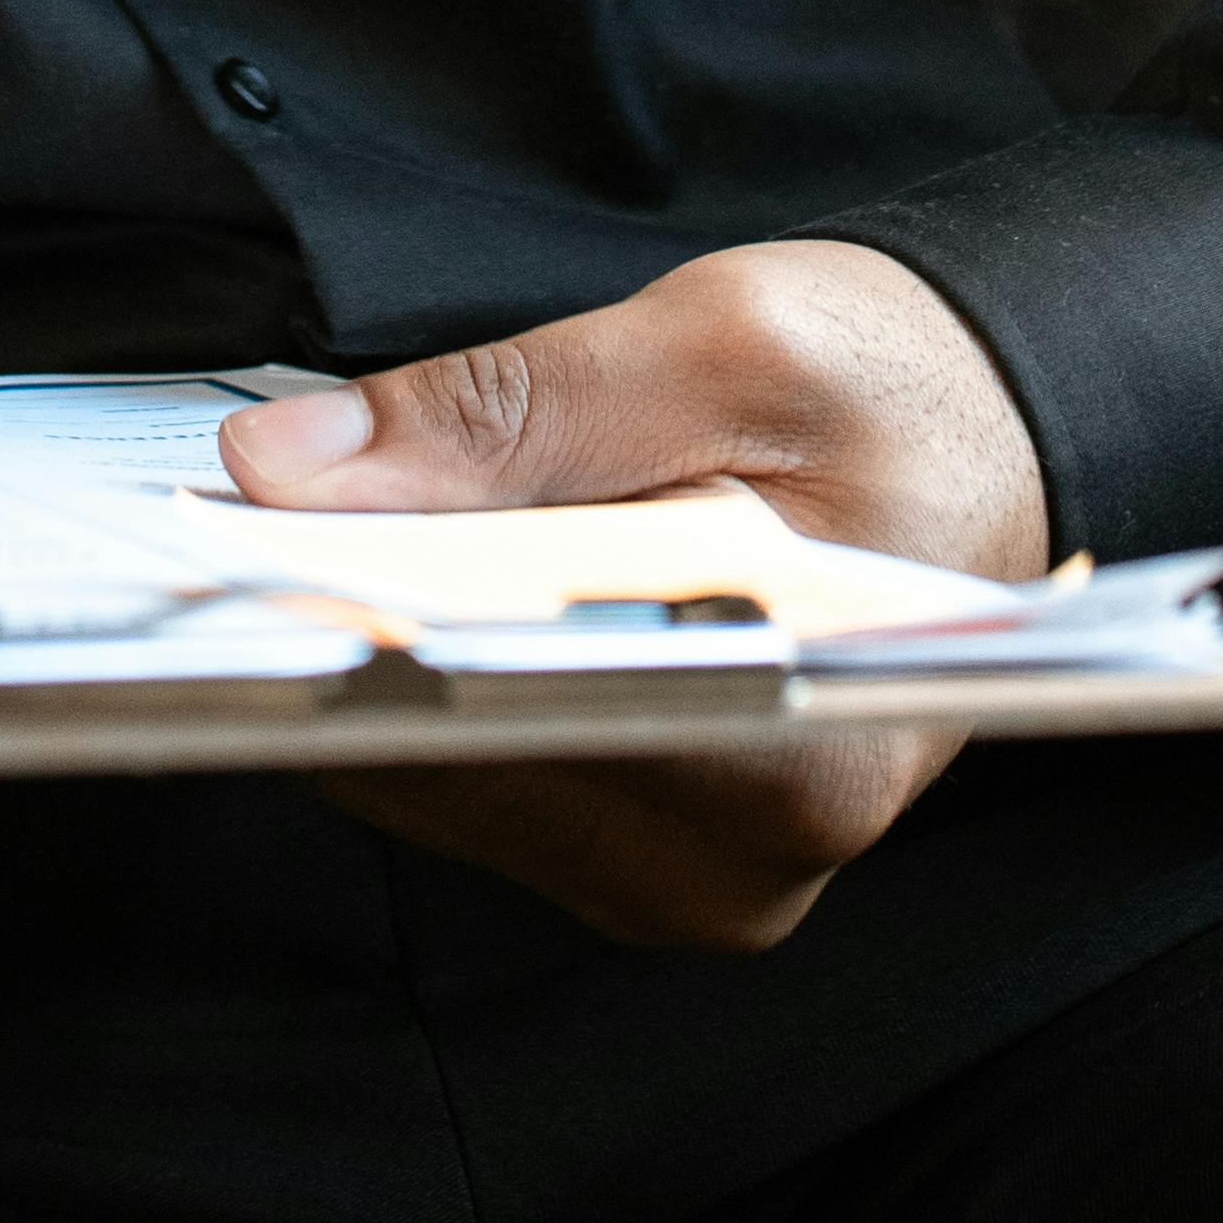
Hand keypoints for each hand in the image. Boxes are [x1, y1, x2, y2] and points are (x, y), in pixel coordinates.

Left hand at [221, 241, 1050, 955]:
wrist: (981, 443)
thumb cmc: (893, 389)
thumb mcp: (720, 343)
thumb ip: (501, 412)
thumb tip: (286, 470)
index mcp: (791, 759)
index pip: (511, 721)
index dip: (356, 633)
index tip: (241, 552)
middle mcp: (737, 869)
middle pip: (456, 764)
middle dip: (340, 632)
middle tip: (245, 508)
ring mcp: (681, 879)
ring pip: (436, 779)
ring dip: (361, 655)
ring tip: (310, 529)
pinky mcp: (635, 852)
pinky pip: (466, 780)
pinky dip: (410, 678)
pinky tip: (381, 580)